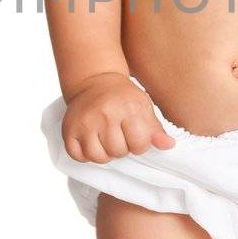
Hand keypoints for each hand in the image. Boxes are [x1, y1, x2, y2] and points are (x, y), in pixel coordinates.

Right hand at [61, 73, 176, 163]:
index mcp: (128, 108)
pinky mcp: (69, 129)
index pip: (139, 144)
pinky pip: (78, 156)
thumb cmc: (123, 97)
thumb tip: (168, 145)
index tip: (135, 135)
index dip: (139, 144)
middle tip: (119, 136)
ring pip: (98, 157)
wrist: (94, 81)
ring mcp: (85, 122)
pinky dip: (85, 155)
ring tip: (106, 141)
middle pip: (117, 152)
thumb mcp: (143, 106)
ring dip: (104, 154)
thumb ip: (155, 129)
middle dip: (122, 149)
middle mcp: (105, 114)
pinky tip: (92, 142)